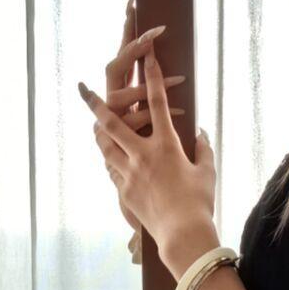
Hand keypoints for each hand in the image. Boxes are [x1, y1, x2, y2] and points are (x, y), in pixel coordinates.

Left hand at [88, 0, 190, 263]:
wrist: (183, 235)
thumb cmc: (200, 202)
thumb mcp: (206, 171)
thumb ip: (202, 148)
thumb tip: (200, 133)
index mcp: (166, 145)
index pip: (157, 102)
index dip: (153, 76)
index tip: (148, 54)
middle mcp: (142, 154)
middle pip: (113, 120)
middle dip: (95, 101)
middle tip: (82, 86)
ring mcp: (129, 173)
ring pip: (105, 145)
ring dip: (99, 130)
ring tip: (94, 122)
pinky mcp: (123, 191)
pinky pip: (111, 169)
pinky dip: (110, 158)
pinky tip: (109, 155)